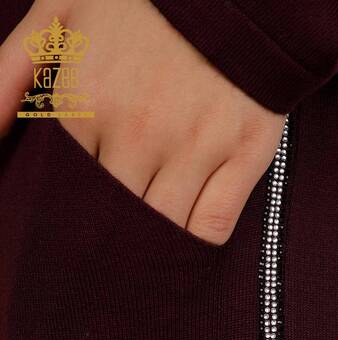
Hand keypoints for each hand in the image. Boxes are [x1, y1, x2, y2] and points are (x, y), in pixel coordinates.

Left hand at [0, 0, 285, 243]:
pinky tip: (185, 239)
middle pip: (114, 220)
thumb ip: (10, 75)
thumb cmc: (138, 0)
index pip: (67, 192)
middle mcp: (140, 131)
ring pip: (162, 230)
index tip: (75, 224)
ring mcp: (196, 144)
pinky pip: (212, 226)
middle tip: (106, 247)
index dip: (70, 213)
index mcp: (86, 103)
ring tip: (144, 248)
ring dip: (151, 246)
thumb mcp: (57, 16)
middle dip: (107, 239)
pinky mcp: (245, 152)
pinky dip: (196, 243)